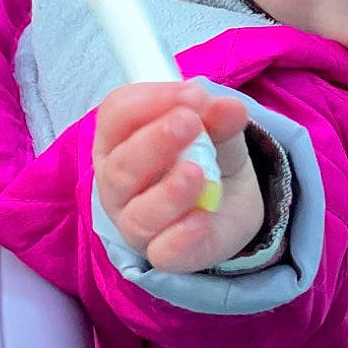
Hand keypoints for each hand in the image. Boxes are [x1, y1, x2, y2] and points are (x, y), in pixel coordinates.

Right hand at [93, 82, 262, 272]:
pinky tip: (203, 219)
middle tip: (189, 123)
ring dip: (168, 192)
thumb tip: (228, 107)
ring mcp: (136, 222)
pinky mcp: (165, 253)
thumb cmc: (205, 154)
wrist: (230, 201)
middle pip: (121, 165)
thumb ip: (219, 116)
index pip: (117, 114)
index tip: (192, 94)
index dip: (151, 100)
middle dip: (155, 141)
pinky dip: (182, 236)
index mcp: (120, 140)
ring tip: (197, 172)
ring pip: (139, 214)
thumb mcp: (217, 127)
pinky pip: (163, 251)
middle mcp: (118, 183)